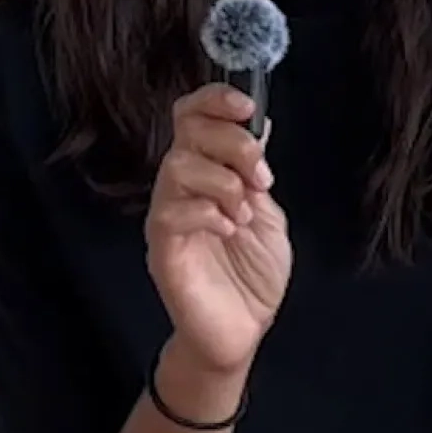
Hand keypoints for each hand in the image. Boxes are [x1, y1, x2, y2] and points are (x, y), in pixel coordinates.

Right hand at [145, 84, 291, 374]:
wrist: (242, 332)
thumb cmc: (252, 276)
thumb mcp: (269, 213)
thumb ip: (257, 172)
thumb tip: (260, 124)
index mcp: (207, 172)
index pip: (193, 117)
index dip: (215, 100)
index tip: (247, 105)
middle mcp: (181, 187)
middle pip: (188, 132)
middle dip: (233, 143)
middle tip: (261, 176)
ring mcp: (167, 216)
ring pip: (179, 166)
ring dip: (224, 182)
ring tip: (244, 214)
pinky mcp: (162, 248)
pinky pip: (172, 211)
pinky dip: (208, 212)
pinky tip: (229, 230)